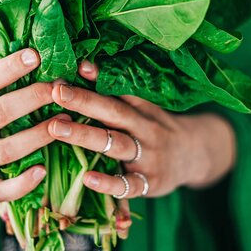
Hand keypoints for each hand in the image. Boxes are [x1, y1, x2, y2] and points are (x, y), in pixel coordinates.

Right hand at [0, 48, 65, 201]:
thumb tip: (22, 46)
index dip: (9, 68)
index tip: (35, 54)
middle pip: (1, 113)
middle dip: (33, 98)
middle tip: (61, 86)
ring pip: (8, 150)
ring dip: (39, 136)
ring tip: (66, 120)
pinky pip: (0, 190)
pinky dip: (22, 184)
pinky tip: (43, 171)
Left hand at [46, 61, 236, 197]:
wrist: (195, 156)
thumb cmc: (154, 128)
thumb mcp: (140, 107)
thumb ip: (113, 91)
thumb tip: (82, 65)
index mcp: (141, 108)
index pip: (117, 90)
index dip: (95, 79)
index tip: (70, 69)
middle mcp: (145, 129)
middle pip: (114, 112)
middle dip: (84, 101)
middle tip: (56, 92)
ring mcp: (148, 156)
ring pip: (116, 145)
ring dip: (85, 136)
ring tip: (56, 128)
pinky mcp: (149, 183)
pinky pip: (128, 185)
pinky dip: (108, 183)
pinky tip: (87, 178)